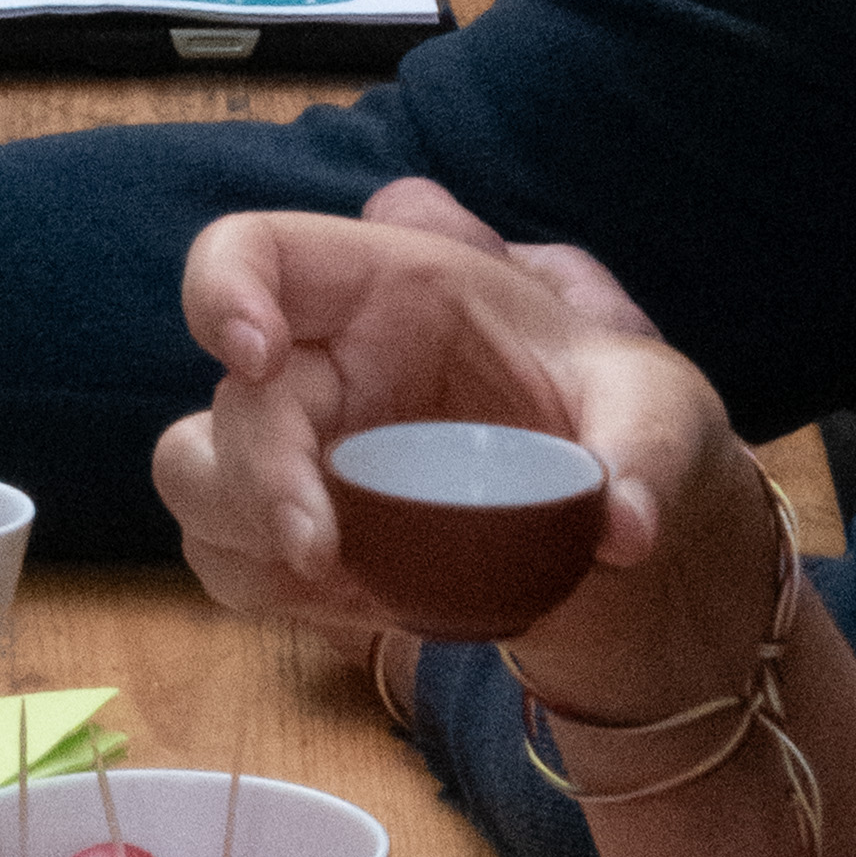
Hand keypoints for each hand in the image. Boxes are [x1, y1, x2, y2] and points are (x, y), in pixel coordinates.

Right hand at [149, 190, 722, 635]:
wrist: (605, 524)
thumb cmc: (616, 425)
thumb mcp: (660, 412)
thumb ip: (648, 452)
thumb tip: (624, 528)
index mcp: (390, 293)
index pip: (257, 251)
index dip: (223, 289)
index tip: (252, 357)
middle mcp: (327, 365)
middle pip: (229, 402)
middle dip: (257, 479)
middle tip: (322, 556)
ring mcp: (303, 449)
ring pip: (195, 479)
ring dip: (245, 538)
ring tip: (342, 583)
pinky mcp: (297, 528)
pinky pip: (225, 558)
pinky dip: (267, 591)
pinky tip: (356, 606)